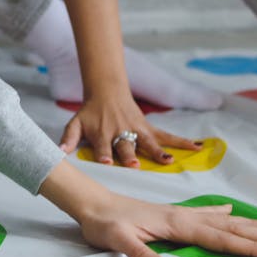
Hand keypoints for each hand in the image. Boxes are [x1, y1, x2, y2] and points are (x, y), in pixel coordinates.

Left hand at [39, 161, 256, 256]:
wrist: (90, 202)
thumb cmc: (103, 223)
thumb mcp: (117, 241)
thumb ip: (141, 256)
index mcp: (177, 224)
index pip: (221, 239)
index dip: (250, 247)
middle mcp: (184, 217)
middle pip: (232, 228)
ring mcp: (179, 214)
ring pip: (224, 221)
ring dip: (251, 224)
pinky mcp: (171, 215)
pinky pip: (205, 215)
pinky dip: (223, 214)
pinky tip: (230, 211)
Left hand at [59, 89, 200, 167]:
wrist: (106, 91)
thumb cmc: (90, 113)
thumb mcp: (75, 123)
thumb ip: (67, 139)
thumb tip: (57, 153)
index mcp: (102, 134)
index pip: (102, 147)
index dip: (105, 155)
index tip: (108, 163)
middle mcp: (120, 132)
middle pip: (126, 146)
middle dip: (131, 155)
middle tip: (136, 165)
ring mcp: (136, 130)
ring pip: (150, 142)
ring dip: (159, 151)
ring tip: (170, 161)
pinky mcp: (149, 128)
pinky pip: (167, 136)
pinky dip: (182, 142)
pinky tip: (198, 147)